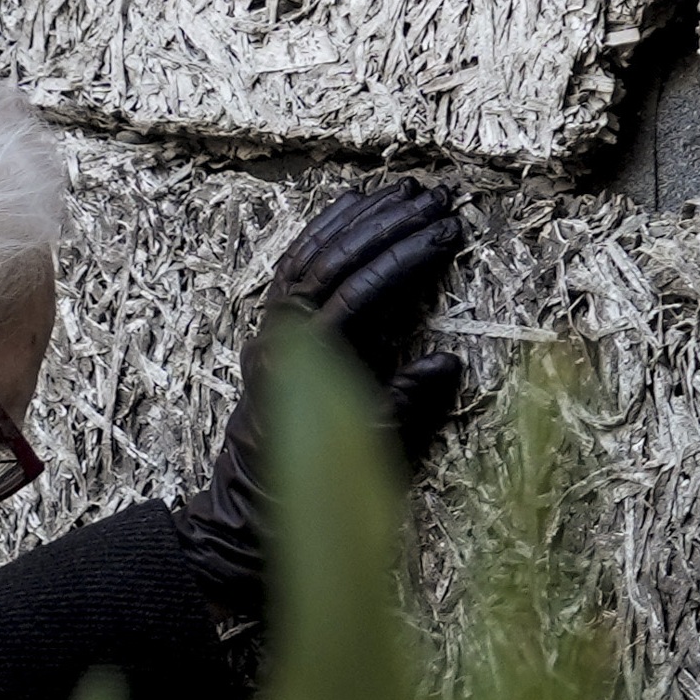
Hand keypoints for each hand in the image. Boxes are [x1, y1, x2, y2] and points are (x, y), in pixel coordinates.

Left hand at [262, 178, 474, 473]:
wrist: (251, 509)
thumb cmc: (316, 491)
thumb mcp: (370, 456)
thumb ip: (404, 404)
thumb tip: (446, 361)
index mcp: (308, 365)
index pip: (363, 292)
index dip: (409, 258)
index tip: (448, 234)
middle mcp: (282, 335)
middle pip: (336, 258)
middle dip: (389, 223)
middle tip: (436, 197)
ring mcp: (272, 326)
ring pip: (312, 252)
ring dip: (360, 217)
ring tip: (404, 190)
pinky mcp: (272, 326)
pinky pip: (295, 263)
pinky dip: (325, 230)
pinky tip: (353, 207)